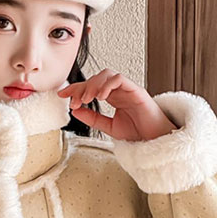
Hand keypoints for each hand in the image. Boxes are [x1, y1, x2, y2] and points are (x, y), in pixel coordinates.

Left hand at [57, 69, 178, 140]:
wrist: (154, 142)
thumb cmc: (137, 134)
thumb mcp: (108, 127)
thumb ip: (92, 118)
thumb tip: (75, 110)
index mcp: (112, 97)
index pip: (91, 86)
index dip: (75, 88)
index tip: (62, 94)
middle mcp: (119, 91)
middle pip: (96, 78)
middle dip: (82, 87)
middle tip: (74, 100)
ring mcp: (128, 89)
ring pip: (107, 75)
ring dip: (93, 84)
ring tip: (86, 98)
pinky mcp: (136, 91)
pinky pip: (120, 79)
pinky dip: (108, 84)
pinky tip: (100, 96)